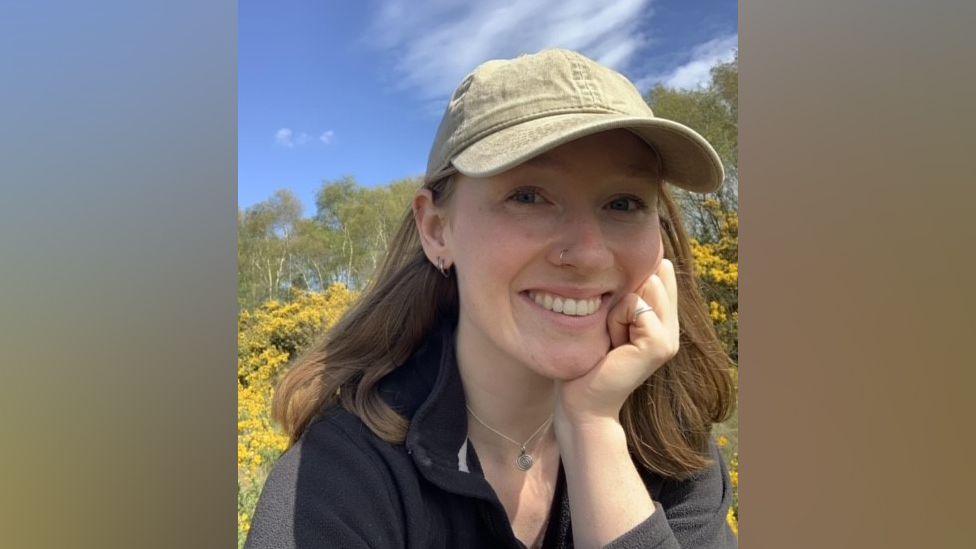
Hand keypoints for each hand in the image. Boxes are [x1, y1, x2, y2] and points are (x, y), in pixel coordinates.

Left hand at [553, 258, 679, 427]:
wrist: (582, 401)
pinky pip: (635, 306)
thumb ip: (628, 294)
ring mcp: (670, 339)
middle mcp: (672, 330)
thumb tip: (642, 260)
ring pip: (644, 289)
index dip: (630, 284)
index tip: (613, 318)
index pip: (659, 274)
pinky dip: (616, 320)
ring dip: (617, 309)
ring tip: (611, 339)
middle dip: (622, 297)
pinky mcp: (659, 344)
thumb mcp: (609, 318)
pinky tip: (613, 346)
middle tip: (611, 333)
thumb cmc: (587, 359)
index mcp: (663, 322)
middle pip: (652, 277)